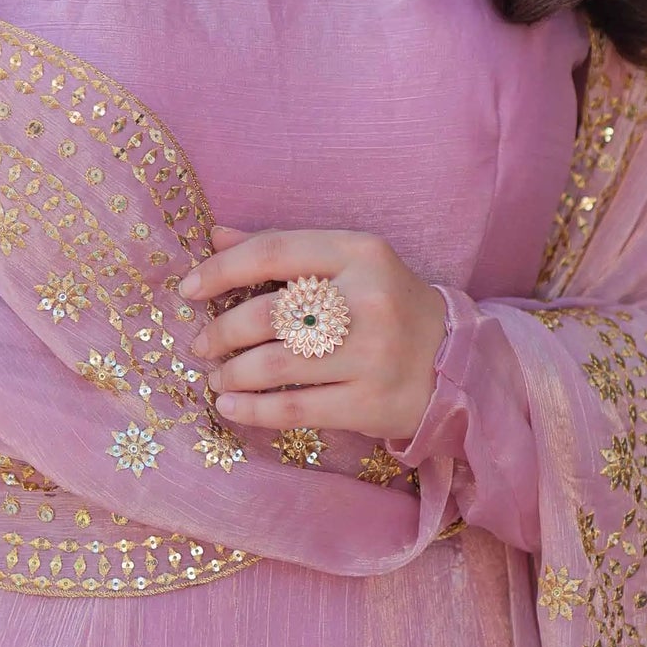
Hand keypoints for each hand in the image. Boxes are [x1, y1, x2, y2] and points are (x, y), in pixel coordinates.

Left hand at [178, 224, 448, 441]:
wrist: (457, 363)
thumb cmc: (387, 305)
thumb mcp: (348, 264)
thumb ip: (284, 250)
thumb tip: (216, 237)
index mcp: (360, 252)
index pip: (274, 251)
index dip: (222, 270)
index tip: (188, 289)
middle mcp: (367, 300)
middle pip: (268, 313)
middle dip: (221, 331)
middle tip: (201, 344)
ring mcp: (371, 355)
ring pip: (275, 364)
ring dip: (232, 373)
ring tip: (217, 376)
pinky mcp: (371, 403)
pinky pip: (293, 408)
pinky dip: (252, 410)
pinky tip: (232, 407)